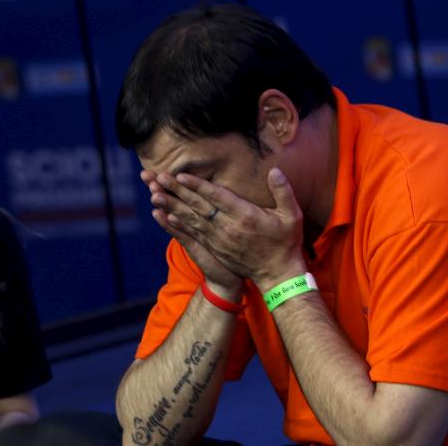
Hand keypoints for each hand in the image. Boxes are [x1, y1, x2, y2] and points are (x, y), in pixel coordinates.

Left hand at [152, 167, 305, 290]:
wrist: (277, 275)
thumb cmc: (285, 243)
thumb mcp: (292, 216)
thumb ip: (283, 192)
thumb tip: (275, 171)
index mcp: (245, 216)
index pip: (216, 197)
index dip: (197, 186)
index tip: (180, 175)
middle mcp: (227, 228)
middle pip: (197, 206)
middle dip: (176, 190)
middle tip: (158, 177)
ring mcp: (218, 240)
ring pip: (190, 219)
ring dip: (171, 205)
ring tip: (154, 193)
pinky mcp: (214, 248)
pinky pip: (192, 234)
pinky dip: (177, 225)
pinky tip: (164, 215)